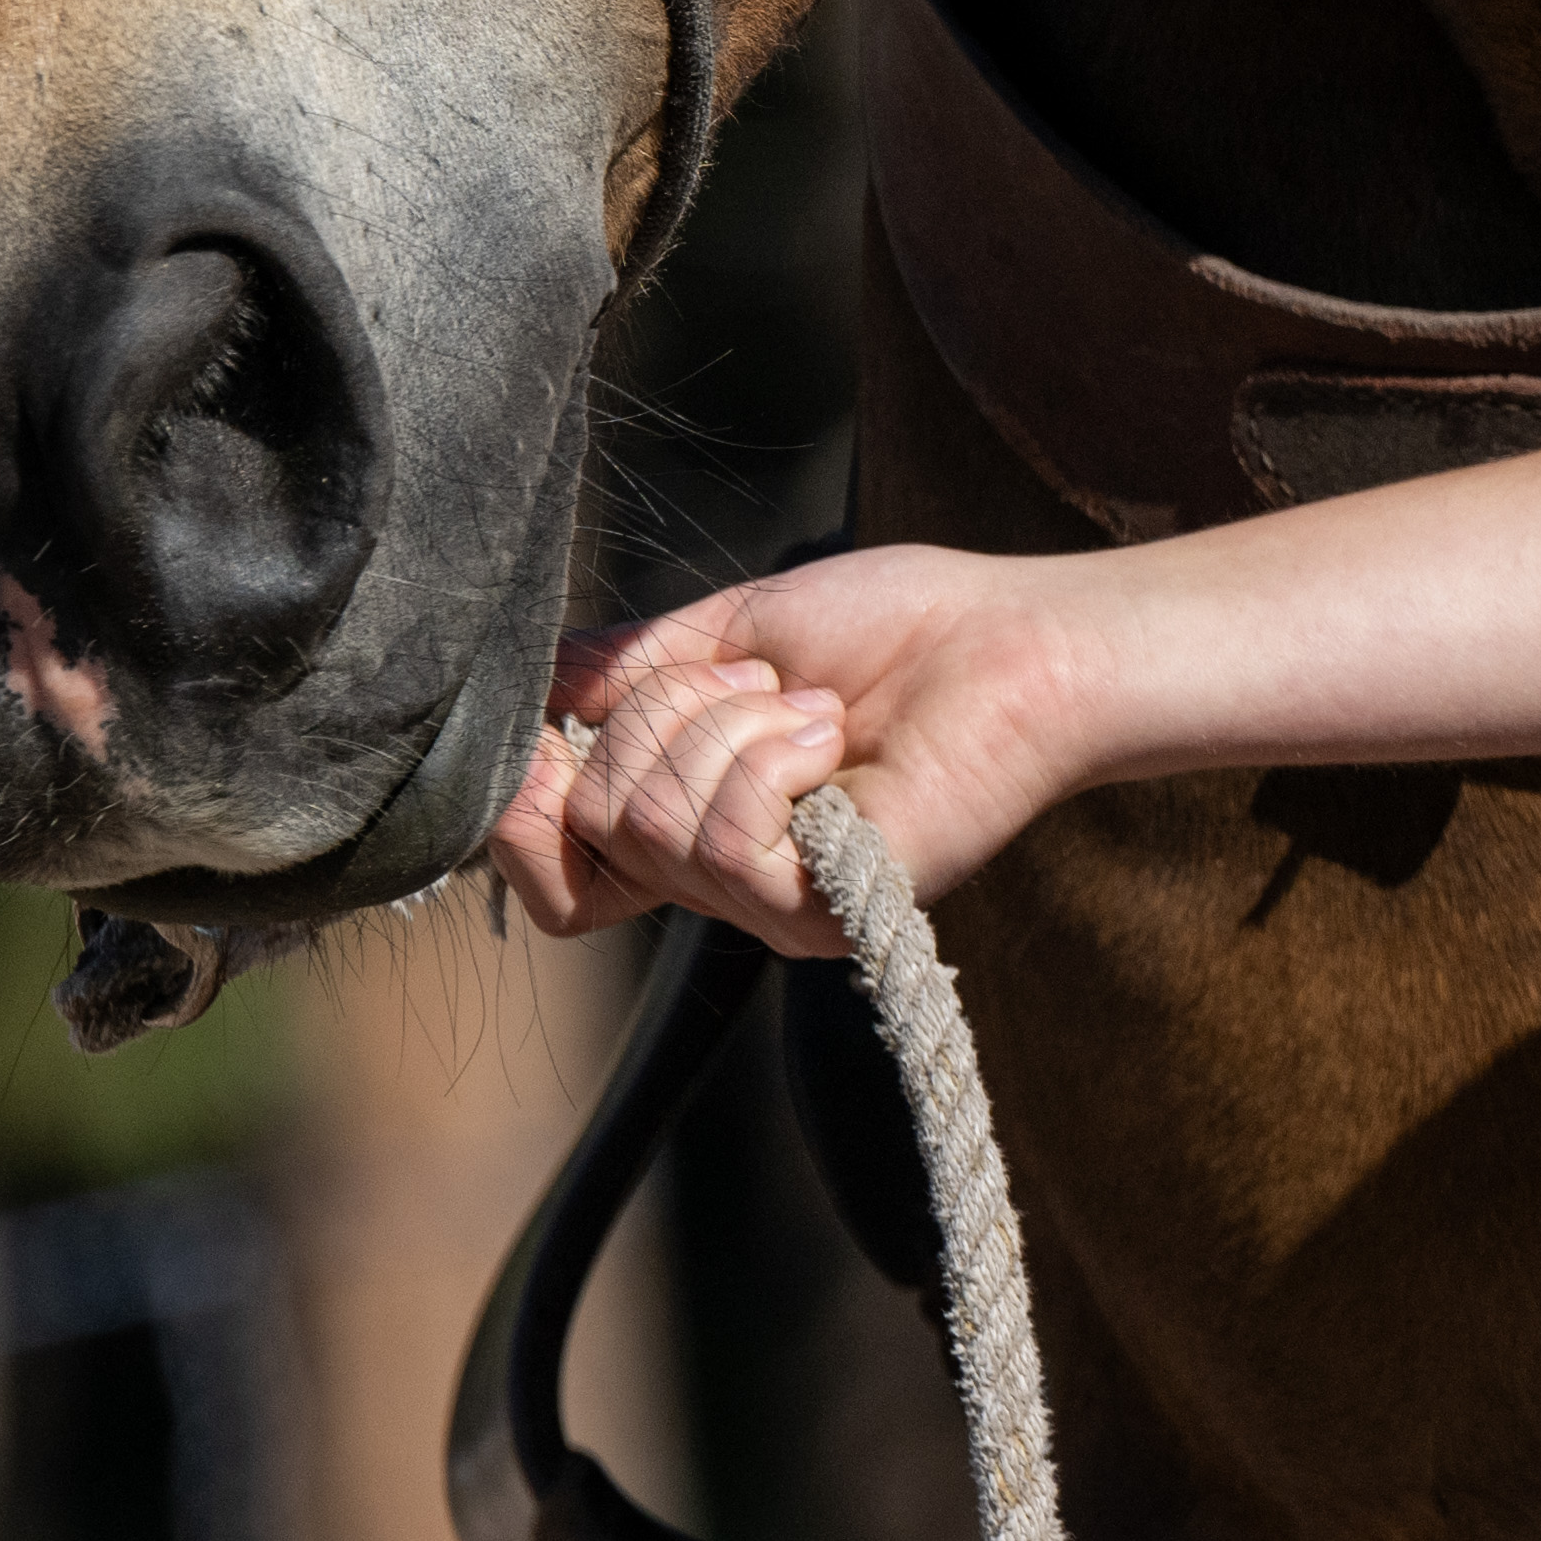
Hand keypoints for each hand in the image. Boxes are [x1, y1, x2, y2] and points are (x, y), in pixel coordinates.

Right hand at [484, 542, 1076, 954]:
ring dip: (730, 728)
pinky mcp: (819, 911)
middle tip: (764, 684)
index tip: (568, 718)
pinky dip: (771, 760)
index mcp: (691, 817)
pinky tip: (834, 742)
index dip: (527, 802)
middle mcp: (719, 878)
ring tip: (814, 710)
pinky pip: (722, 842)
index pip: (553, 871)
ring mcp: (768, 904)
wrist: (1013, 643)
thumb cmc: (897, 630)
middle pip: (594, 818)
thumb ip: (629, 667)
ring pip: (653, 822)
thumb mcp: (732, 629)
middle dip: (663, 711)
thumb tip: (535, 684)